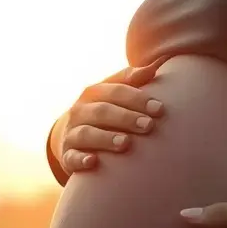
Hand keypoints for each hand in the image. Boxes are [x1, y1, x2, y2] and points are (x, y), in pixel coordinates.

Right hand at [51, 57, 169, 175]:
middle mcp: (80, 111)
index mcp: (93, 93)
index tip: (159, 109)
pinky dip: (80, 160)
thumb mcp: (113, 93)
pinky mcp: (67, 156)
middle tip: (149, 125)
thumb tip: (155, 66)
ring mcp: (72, 134)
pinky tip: (93, 161)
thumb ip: (132, 80)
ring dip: (105, 138)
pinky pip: (71, 158)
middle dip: (126, 118)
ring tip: (126, 143)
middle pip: (102, 111)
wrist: (72, 136)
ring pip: (86, 134)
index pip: (116, 91)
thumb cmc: (103, 111)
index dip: (137, 99)